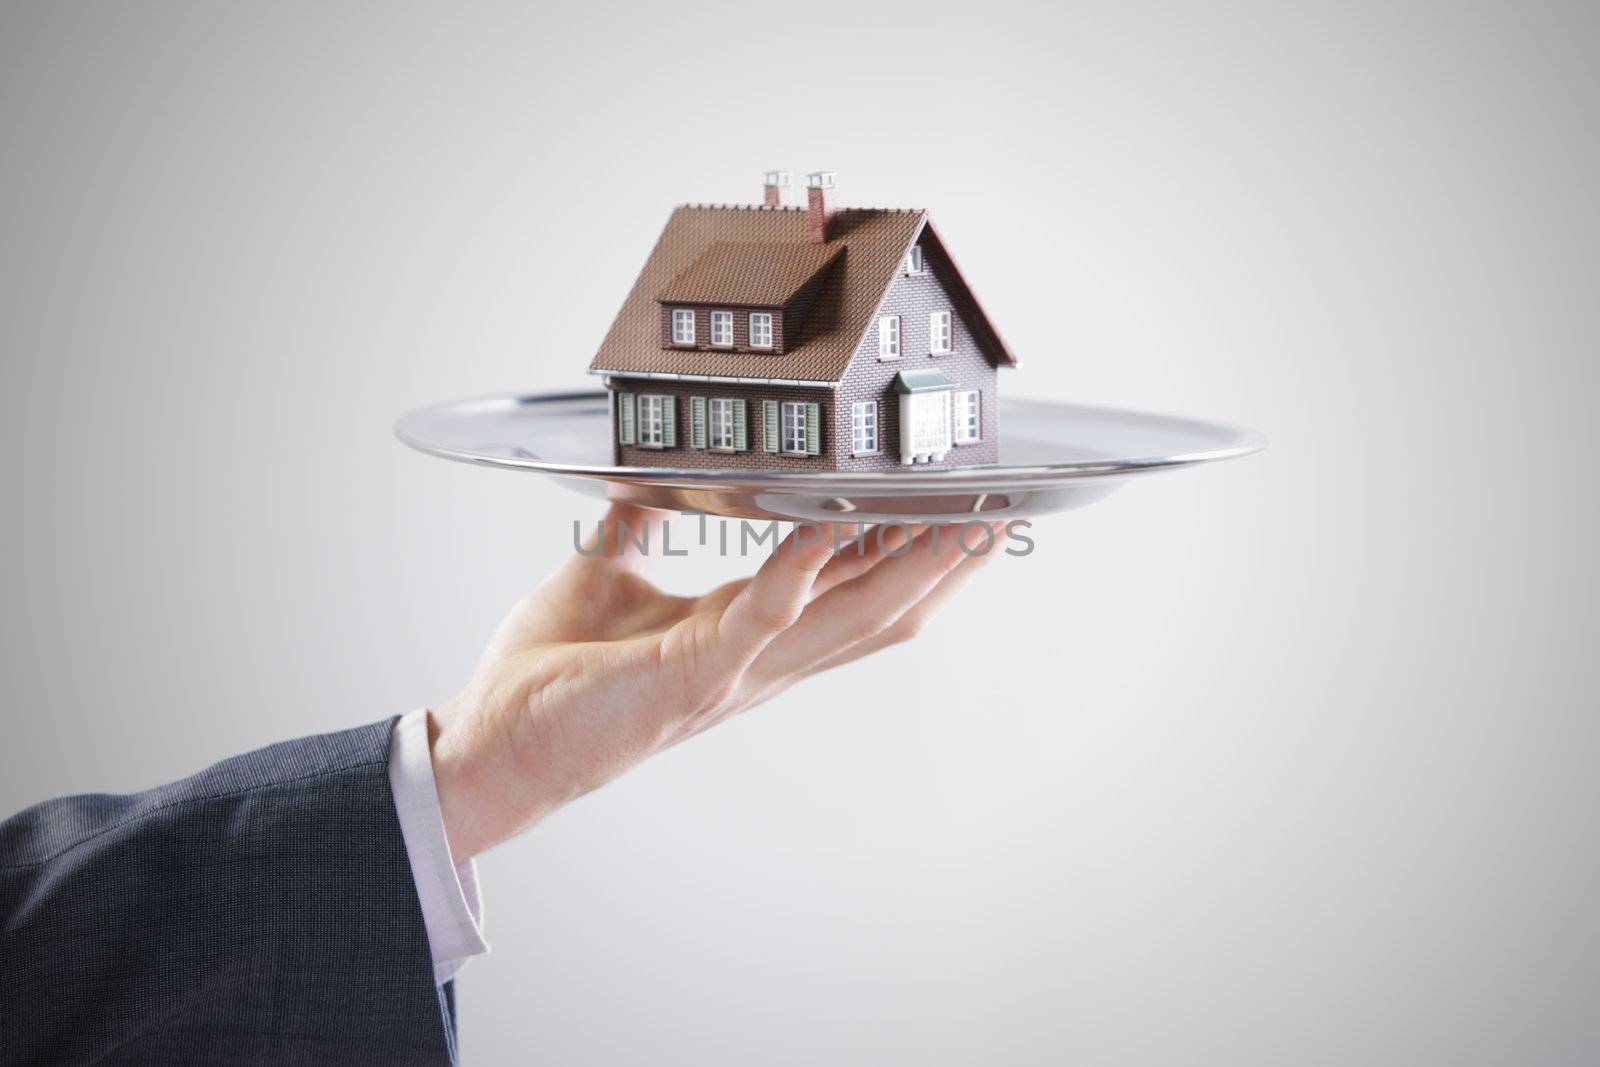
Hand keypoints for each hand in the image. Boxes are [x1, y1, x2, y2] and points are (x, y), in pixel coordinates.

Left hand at [429, 504, 1002, 861]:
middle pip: (879, 613)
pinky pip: (762, 618)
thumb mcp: (604, 574)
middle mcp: (758, 660)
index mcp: (747, 635)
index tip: (954, 508)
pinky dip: (799, 569)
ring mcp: (733, 673)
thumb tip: (646, 473)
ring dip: (906, 566)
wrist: (491, 740)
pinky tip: (829, 521)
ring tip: (955, 514)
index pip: (851, 593)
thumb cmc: (548, 672)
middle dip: (942, 564)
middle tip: (999, 511)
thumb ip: (638, 525)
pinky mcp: (693, 675)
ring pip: (846, 619)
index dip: (909, 554)